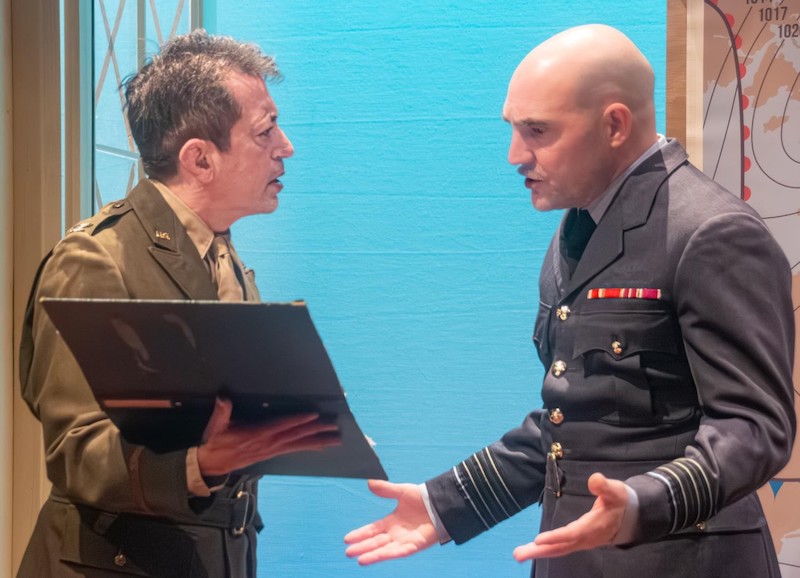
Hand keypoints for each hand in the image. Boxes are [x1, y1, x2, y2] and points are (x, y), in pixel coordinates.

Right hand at [196, 397, 340, 475]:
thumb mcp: (216, 426)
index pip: (282, 425)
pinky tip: (321, 447)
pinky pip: (294, 449)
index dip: (298, 420)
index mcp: (257, 434)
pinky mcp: (272, 453)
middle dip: (317, 431)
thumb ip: (221, 411)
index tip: (314, 415)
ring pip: (299, 444)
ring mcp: (272, 449)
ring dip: (318, 441)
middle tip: (335, 427)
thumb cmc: (215, 441)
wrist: (212, 464)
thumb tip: (223, 398)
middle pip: (296, 436)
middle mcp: (269, 442)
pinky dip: (309, 447)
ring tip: (336, 439)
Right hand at [344, 480, 437, 564]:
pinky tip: (377, 557)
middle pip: (376, 542)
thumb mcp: (402, 491)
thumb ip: (386, 489)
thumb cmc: (423, 498)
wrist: (441, 503)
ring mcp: (405, 540)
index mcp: (392, 521)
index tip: (347, 539)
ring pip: (385, 549)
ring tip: (358, 559)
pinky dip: (387, 554)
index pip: (373, 530)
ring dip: (372, 554)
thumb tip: (369, 482)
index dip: (360, 534)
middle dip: (362, 547)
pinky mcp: (414, 545)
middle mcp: (396, 533)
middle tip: (348, 552)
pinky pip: (399, 552)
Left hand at [513, 473, 627, 560]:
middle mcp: (585, 538)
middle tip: (518, 554)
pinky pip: (560, 548)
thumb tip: (594, 480)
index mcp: (594, 526)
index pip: (572, 534)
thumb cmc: (620, 501)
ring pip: (558, 549)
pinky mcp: (578, 542)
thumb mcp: (616, 490)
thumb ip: (604, 486)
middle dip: (539, 551)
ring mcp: (581, 542)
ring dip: (538, 552)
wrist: (630, 518)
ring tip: (518, 554)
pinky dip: (546, 549)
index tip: (538, 539)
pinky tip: (532, 549)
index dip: (556, 537)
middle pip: (560, 547)